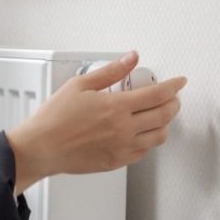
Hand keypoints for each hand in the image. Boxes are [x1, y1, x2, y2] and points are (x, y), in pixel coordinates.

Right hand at [6, 51, 187, 195]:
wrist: (41, 147)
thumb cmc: (54, 118)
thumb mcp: (79, 85)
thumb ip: (110, 71)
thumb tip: (130, 58)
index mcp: (116, 107)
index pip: (158, 94)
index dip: (173, 86)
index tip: (178, 82)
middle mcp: (124, 129)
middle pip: (165, 115)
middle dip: (174, 103)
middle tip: (172, 97)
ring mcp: (122, 147)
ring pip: (159, 136)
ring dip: (165, 123)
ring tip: (160, 115)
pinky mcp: (117, 161)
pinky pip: (144, 151)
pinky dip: (149, 140)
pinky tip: (142, 133)